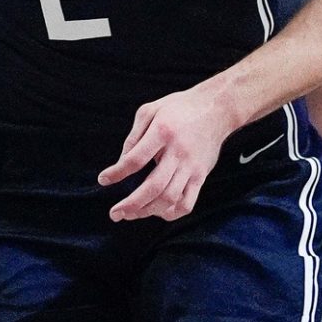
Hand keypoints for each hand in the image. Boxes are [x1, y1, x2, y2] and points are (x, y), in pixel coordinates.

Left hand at [99, 86, 236, 221]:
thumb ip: (134, 136)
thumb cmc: (179, 108)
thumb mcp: (151, 110)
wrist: (217, 109)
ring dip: (147, 211)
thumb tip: (122, 162)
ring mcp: (192, 167)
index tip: (104, 179)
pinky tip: (157, 212)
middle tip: (115, 213)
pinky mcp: (201, 175)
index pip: (135, 159)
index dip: (117, 173)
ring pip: (170, 199)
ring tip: (131, 214)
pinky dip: (171, 213)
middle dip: (131, 204)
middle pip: (153, 186)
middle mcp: (178, 152)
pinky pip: (188, 203)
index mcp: (162, 132)